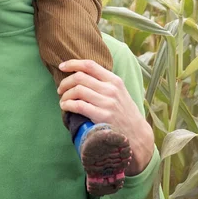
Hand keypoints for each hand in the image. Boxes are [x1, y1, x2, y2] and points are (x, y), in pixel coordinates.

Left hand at [57, 59, 154, 175]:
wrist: (137, 135)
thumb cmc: (124, 113)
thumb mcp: (119, 92)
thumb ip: (104, 83)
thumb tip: (81, 74)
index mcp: (114, 80)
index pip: (90, 65)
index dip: (73, 64)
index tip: (62, 66)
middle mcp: (111, 89)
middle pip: (80, 77)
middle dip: (65, 82)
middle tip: (60, 89)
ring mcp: (107, 103)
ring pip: (77, 90)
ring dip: (65, 95)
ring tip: (63, 100)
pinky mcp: (102, 116)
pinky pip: (79, 105)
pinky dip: (68, 105)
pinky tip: (65, 107)